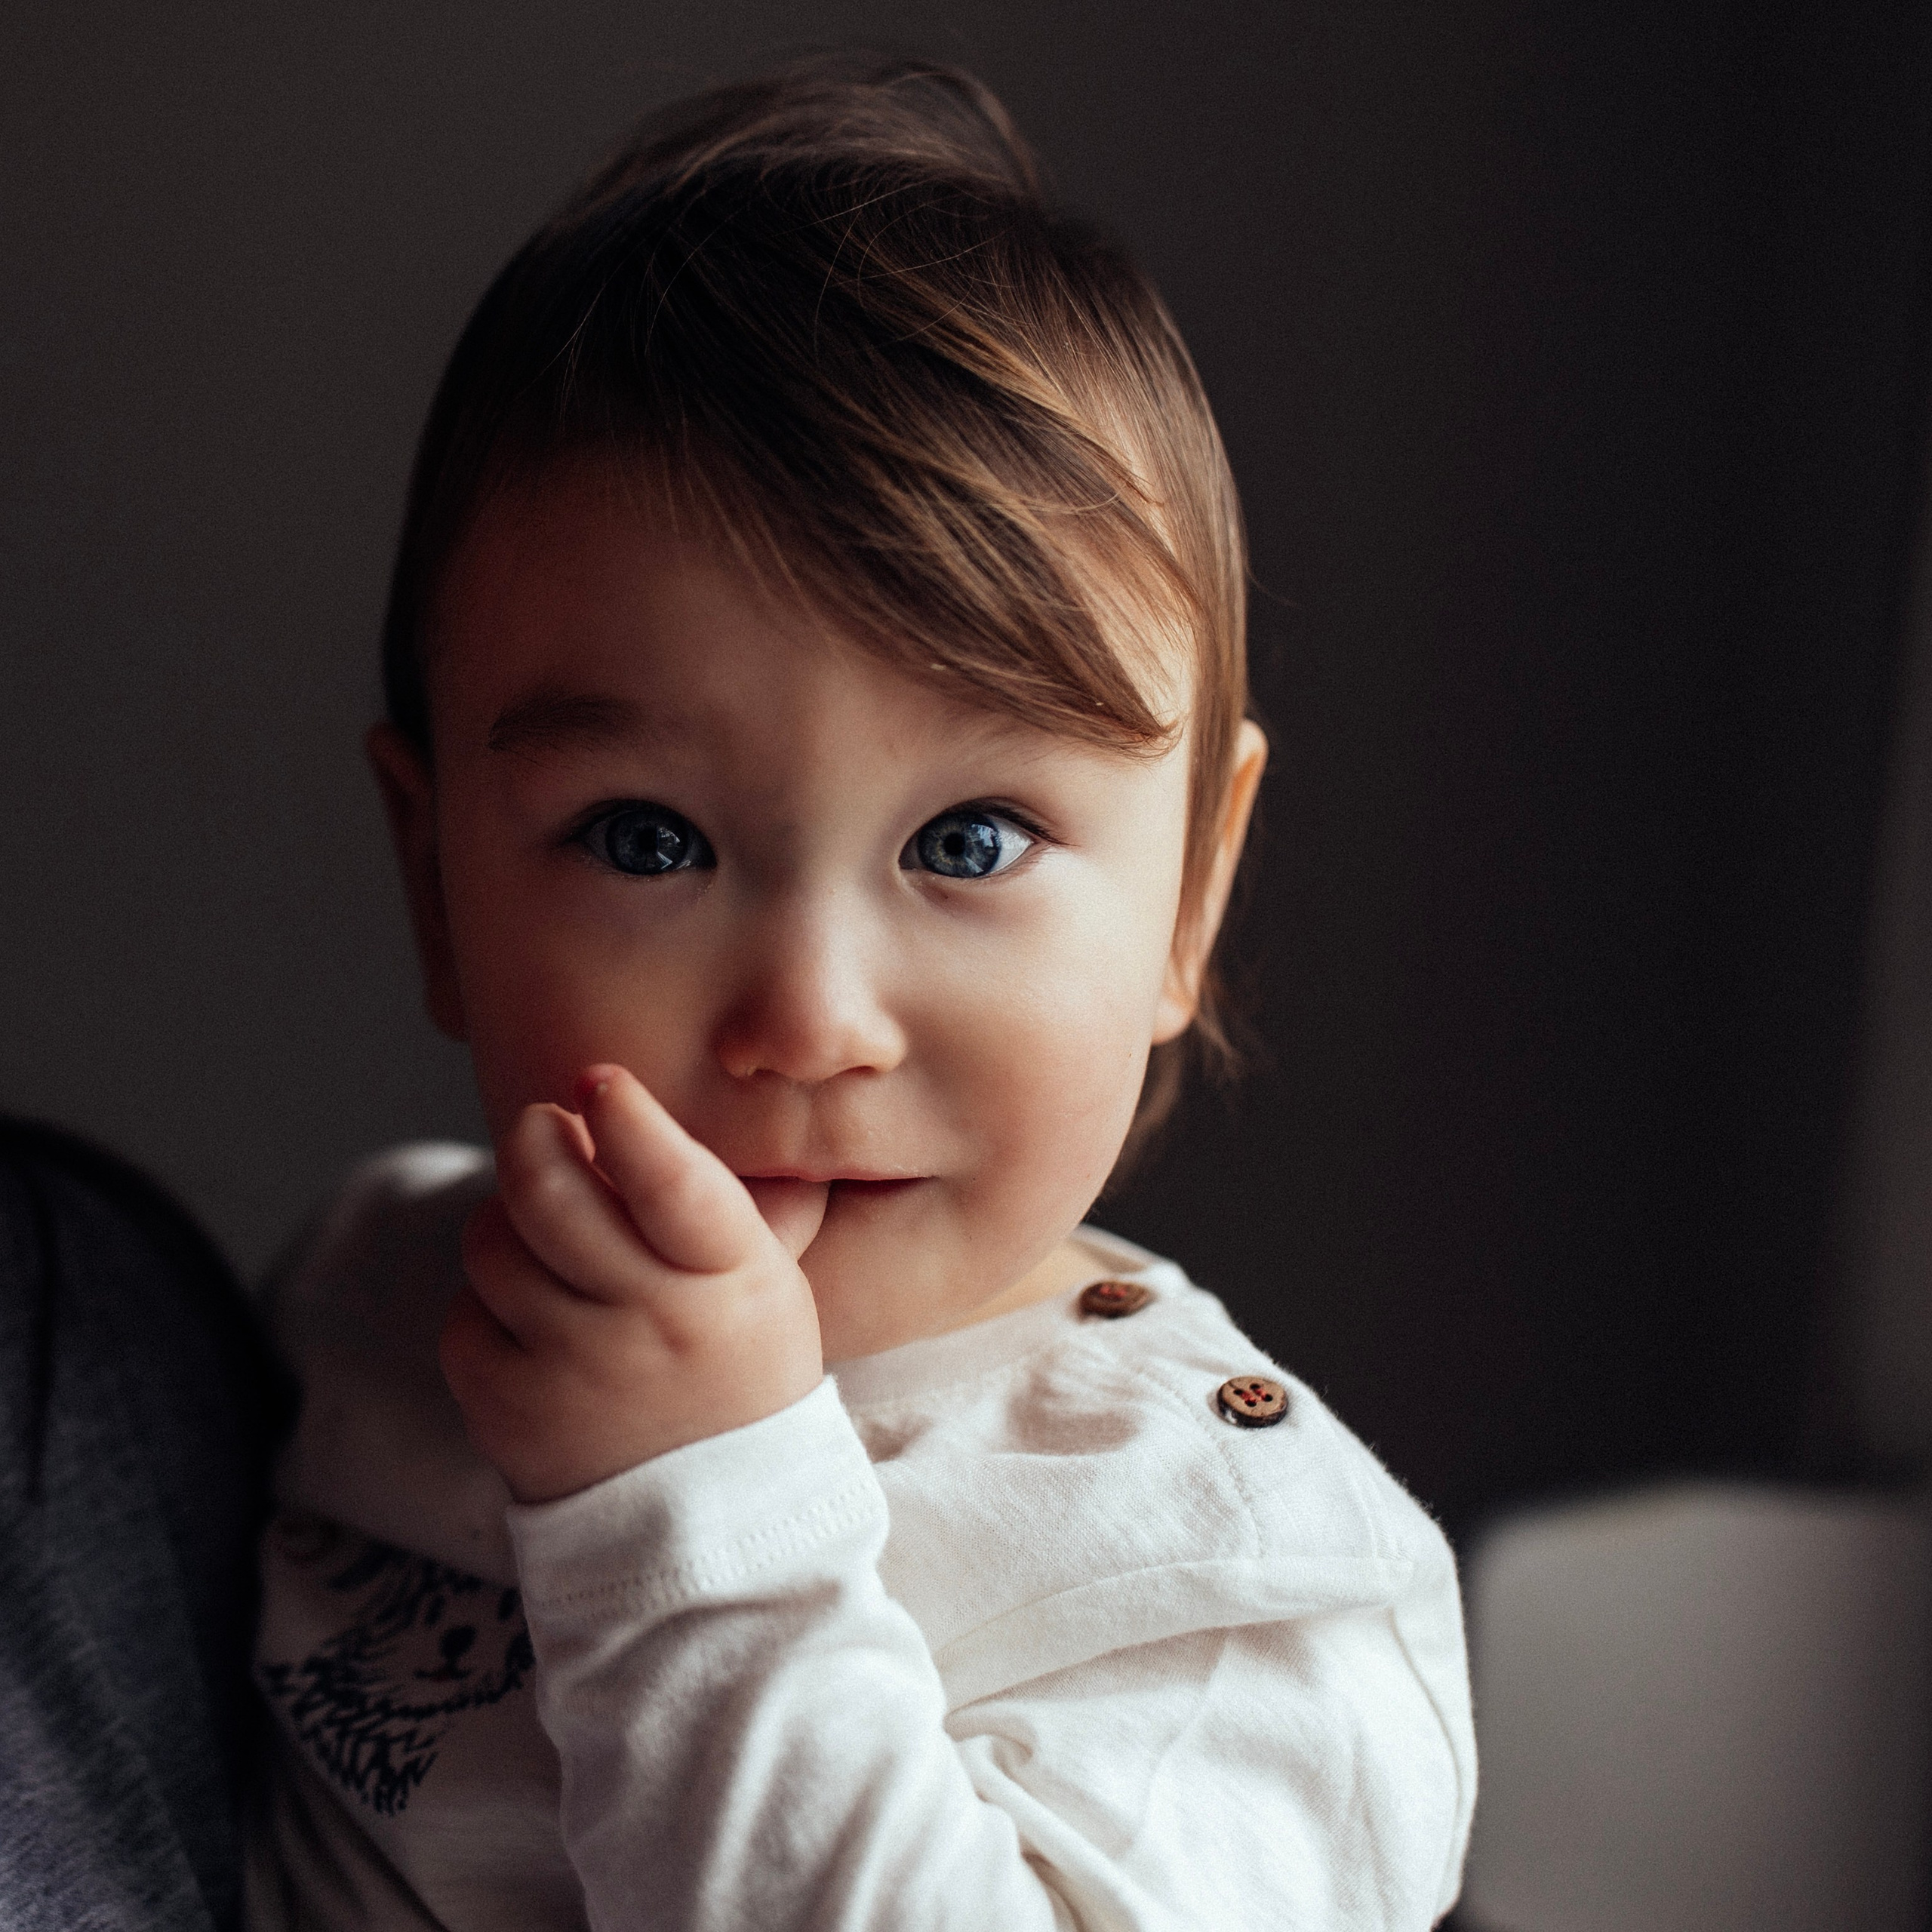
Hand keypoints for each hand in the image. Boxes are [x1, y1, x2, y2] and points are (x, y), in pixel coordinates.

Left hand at [441, 1064, 826, 1503]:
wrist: (712, 1525)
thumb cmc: (738, 1371)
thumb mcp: (766, 1282)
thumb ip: (729, 1198)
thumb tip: (671, 1107)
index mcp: (730, 1278)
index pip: (673, 1184)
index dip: (629, 1122)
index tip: (599, 1079)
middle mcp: (652, 1321)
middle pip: (551, 1195)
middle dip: (534, 1138)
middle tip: (542, 1124)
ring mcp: (575, 1370)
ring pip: (495, 1245)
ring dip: (510, 1220)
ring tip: (544, 1235)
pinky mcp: (509, 1411)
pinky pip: (468, 1317)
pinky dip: (492, 1306)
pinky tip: (534, 1322)